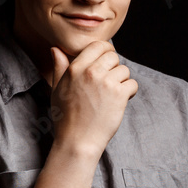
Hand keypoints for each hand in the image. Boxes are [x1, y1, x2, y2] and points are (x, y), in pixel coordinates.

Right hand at [49, 42, 137, 156]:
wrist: (78, 141)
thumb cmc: (65, 118)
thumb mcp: (56, 90)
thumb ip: (59, 67)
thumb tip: (55, 49)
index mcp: (74, 68)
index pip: (97, 45)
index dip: (105, 51)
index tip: (106, 62)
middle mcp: (90, 72)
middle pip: (113, 55)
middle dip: (114, 67)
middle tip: (108, 83)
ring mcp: (106, 82)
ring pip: (124, 70)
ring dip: (122, 81)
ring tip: (111, 95)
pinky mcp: (119, 94)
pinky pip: (132, 84)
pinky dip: (130, 92)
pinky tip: (119, 102)